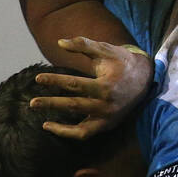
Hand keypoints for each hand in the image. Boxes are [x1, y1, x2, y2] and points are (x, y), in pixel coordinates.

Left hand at [30, 36, 151, 139]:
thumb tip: (60, 42)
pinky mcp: (107, 125)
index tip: (38, 79)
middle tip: (32, 103)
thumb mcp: (104, 50)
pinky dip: (69, 133)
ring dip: (59, 126)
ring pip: (79, 128)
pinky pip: (85, 134)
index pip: (74, 84)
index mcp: (105, 85)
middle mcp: (106, 105)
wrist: (145, 78)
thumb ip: (83, 45)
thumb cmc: (121, 61)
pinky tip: (53, 127)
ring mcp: (107, 118)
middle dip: (51, 104)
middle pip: (74, 106)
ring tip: (42, 122)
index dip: (55, 81)